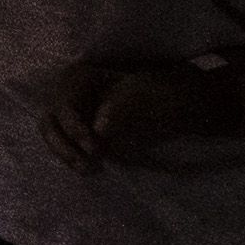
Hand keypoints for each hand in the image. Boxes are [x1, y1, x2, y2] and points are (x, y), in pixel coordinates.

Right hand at [42, 56, 221, 166]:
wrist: (192, 106)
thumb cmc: (171, 92)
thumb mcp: (151, 94)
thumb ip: (124, 108)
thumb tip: (99, 127)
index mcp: (89, 74)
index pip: (64, 98)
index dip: (72, 124)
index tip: (94, 147)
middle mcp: (79, 91)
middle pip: (52, 115)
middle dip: (62, 141)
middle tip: (85, 165)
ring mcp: (83, 111)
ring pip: (55, 130)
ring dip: (64, 150)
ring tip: (85, 170)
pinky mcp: (90, 131)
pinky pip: (69, 142)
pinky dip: (72, 154)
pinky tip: (85, 167)